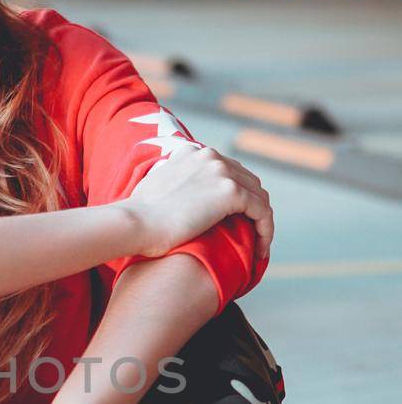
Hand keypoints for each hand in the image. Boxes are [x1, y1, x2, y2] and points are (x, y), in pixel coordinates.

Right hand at [126, 142, 273, 267]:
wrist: (136, 223)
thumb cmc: (138, 216)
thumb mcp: (154, 187)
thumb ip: (171, 183)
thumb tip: (176, 200)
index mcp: (192, 153)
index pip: (227, 170)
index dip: (236, 195)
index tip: (235, 219)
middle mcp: (210, 156)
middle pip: (247, 181)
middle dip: (253, 207)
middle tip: (252, 233)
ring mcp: (221, 172)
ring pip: (259, 196)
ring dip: (262, 221)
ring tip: (259, 245)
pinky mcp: (231, 192)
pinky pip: (262, 212)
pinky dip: (266, 231)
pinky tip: (261, 250)